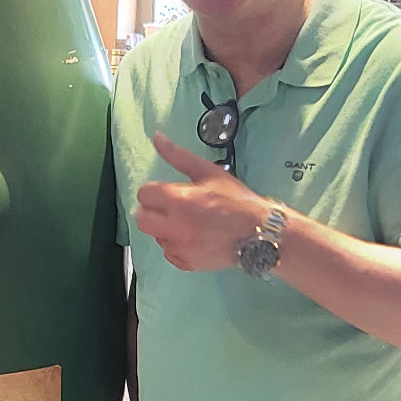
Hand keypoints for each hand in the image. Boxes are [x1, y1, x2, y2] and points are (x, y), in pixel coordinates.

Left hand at [134, 133, 273, 271]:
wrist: (258, 232)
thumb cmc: (235, 200)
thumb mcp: (208, 172)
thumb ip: (178, 156)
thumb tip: (158, 137)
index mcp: (178, 200)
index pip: (144, 194)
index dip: (154, 191)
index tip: (166, 192)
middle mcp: (174, 226)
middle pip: (142, 219)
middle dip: (152, 211)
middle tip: (170, 208)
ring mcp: (179, 248)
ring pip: (155, 236)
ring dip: (165, 228)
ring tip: (187, 223)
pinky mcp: (186, 263)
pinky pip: (169, 253)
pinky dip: (176, 245)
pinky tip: (193, 237)